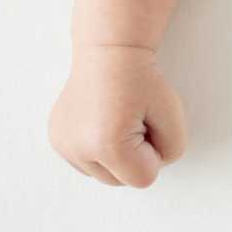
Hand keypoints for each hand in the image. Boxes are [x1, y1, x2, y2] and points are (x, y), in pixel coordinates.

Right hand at [47, 44, 186, 187]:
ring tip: (118, 120)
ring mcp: (64, 145)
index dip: (155, 151)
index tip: (149, 122)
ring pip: (103, 175)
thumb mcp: (172, 112)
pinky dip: (99, 150)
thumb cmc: (141, 77)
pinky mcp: (57, 140)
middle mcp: (78, 149)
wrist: (109, 50)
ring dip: (116, 156)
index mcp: (107, 145)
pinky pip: (87, 162)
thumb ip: (173, 149)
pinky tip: (103, 122)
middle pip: (121, 181)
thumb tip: (154, 167)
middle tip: (135, 119)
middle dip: (135, 156)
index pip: (144, 178)